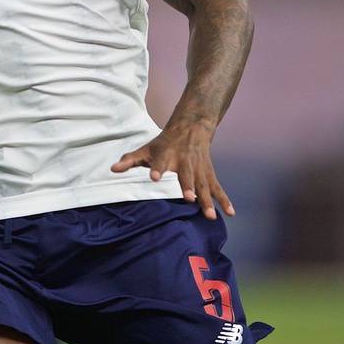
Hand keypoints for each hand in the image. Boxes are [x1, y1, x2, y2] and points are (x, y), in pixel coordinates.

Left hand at [110, 120, 234, 219]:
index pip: (159, 162)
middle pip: (186, 176)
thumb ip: (130, 160)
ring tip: (209, 216)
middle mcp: (184, 162)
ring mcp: (199, 169)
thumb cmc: (163, 143)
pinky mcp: (209, 174)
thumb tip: (113, 169)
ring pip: (204, 185)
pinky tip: (230, 213)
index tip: (154, 177)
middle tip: (189, 198)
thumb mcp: (146, 149)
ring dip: (208, 200)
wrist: (191, 128)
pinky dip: (224, 200)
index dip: (157, 169)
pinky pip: (217, 188)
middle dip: (188, 187)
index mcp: (166, 155)